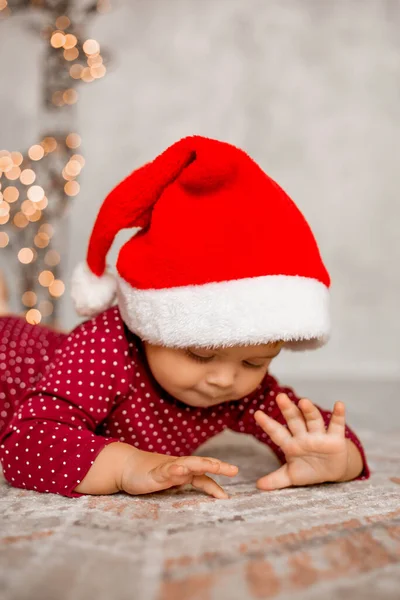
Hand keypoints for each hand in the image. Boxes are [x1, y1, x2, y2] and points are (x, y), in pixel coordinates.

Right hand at [119, 449, 238, 498]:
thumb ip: (185, 484)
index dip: (215, 485)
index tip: (227, 497)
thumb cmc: (150, 475)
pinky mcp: (155, 473)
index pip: (204, 477)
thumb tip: (202, 491)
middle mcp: (179, 467)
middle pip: (201, 465)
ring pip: (188, 463)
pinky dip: (174, 469)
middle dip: (218, 466)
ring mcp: (168, 468)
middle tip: (234, 470)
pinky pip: (166, 470)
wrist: (126, 466)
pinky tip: (180, 470)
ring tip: (215, 465)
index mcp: (184, 471)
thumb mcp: (171, 482)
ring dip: (202, 464)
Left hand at [254, 393, 357, 489]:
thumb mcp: (291, 476)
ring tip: (304, 402)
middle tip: (280, 397)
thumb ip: (275, 479)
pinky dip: (338, 415)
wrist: (331, 472)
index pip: (277, 432)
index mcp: (291, 443)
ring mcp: (319, 435)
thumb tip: (258, 486)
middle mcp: (304, 436)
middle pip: (294, 420)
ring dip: (309, 411)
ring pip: (313, 420)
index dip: (267, 424)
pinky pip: (337, 425)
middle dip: (288, 409)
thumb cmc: (308, 470)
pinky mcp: (336, 438)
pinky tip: (339, 405)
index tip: (257, 414)